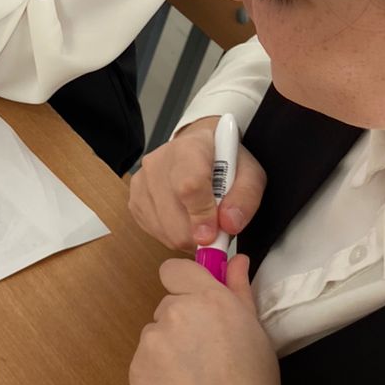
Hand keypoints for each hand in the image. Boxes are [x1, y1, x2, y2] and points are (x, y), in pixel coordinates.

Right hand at [129, 117, 266, 251]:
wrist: (198, 151)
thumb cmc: (224, 161)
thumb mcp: (249, 173)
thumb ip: (245, 197)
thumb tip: (228, 224)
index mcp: (189, 148)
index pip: (189, 186)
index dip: (202, 216)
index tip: (212, 235)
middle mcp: (159, 162)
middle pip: (173, 216)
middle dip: (198, 234)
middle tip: (215, 229)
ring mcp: (142, 182)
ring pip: (164, 230)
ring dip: (187, 237)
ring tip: (201, 220)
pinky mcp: (135, 201)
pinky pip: (155, 232)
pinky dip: (173, 235)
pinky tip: (185, 219)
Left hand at [130, 256, 283, 384]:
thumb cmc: (253, 384)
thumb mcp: (255, 331)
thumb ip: (239, 289)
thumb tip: (235, 259)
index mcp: (206, 299)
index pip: (173, 270)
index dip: (183, 284)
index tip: (195, 300)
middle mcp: (174, 313)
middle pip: (168, 306)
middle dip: (182, 323)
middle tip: (206, 352)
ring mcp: (151, 342)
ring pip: (156, 336)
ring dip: (169, 349)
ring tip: (195, 378)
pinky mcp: (136, 369)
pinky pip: (145, 362)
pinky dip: (157, 373)